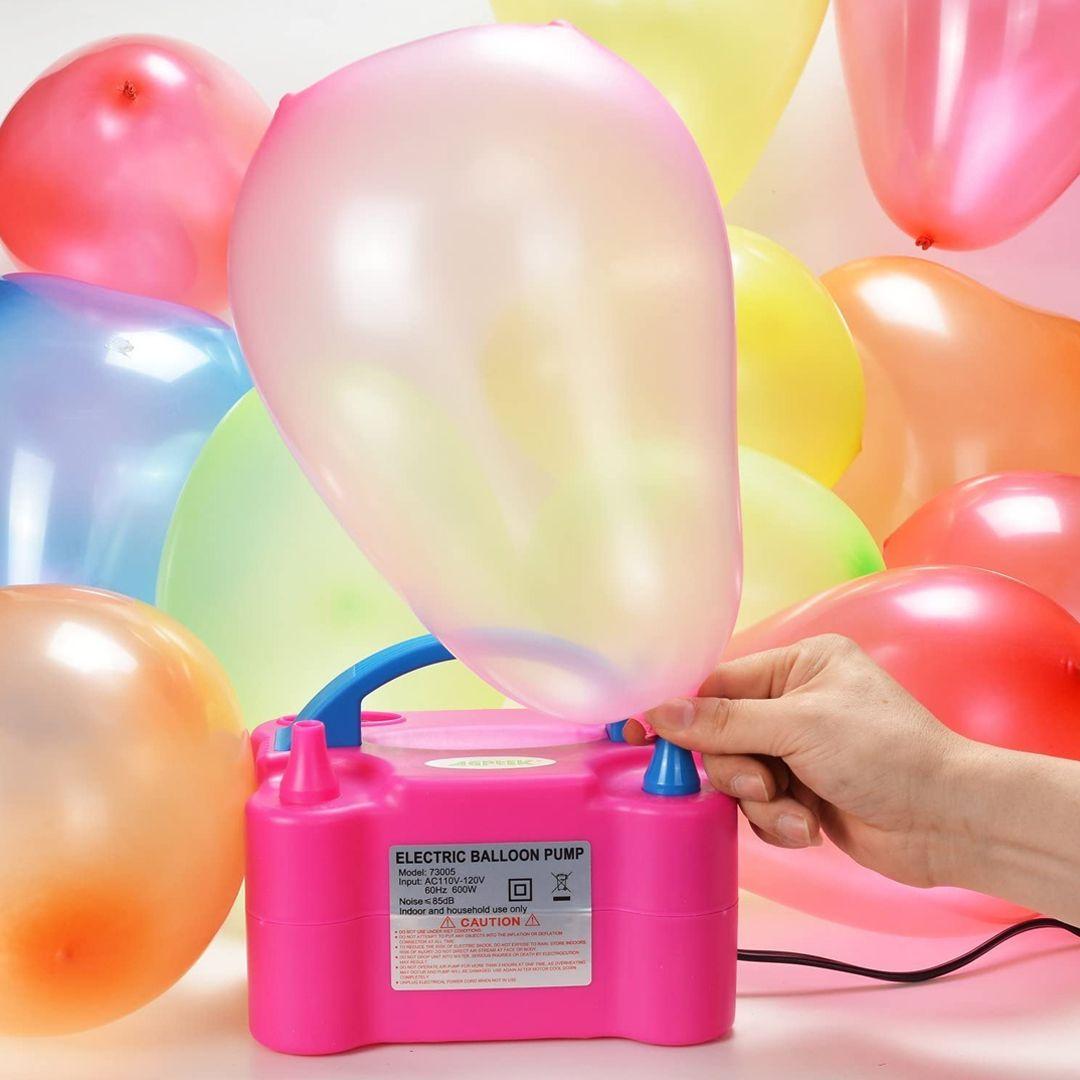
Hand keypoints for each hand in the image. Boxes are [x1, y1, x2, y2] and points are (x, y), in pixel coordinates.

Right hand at [640, 635, 963, 888]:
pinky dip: (779, 821)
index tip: (642, 734)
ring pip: (738, 776)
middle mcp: (796, 702)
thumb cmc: (884, 754)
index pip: (720, 684)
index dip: (683, 712)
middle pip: (722, 734)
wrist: (948, 822)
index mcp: (800, 664)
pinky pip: (761, 806)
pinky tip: (809, 827)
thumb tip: (658, 712)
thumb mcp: (799, 727)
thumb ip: (724, 722)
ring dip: (762, 801)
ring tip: (797, 813)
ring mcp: (800, 750)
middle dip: (739, 768)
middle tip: (765, 784)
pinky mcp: (804, 793)